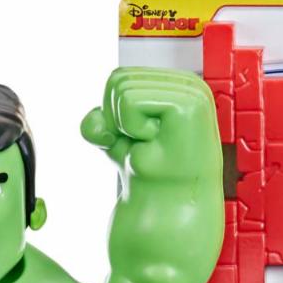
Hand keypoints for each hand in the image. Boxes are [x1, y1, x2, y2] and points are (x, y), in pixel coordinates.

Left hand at [81, 67, 216, 179]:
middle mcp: (184, 82)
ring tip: (150, 143)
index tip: (134, 137)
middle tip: (141, 143)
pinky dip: (133, 128)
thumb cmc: (150, 173)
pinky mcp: (188, 103)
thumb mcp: (115, 140)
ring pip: (122, 91)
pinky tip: (155, 142)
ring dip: (126, 127)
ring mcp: (189, 91)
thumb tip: (93, 122)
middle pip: (118, 80)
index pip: (119, 77)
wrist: (169, 204)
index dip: (112, 112)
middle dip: (117, 119)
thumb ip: (98, 122)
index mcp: (172, 84)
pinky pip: (131, 102)